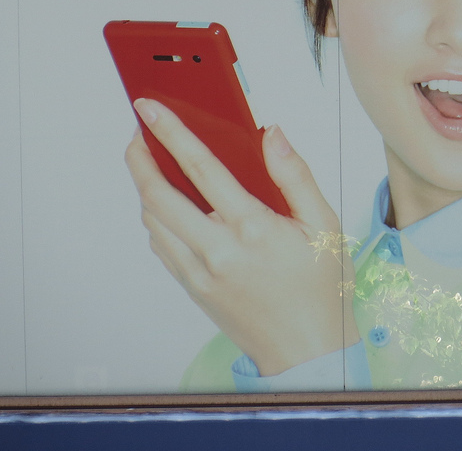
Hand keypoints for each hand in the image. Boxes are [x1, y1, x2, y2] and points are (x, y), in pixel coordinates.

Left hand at [125, 98, 358, 375]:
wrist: (308, 352)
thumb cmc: (321, 291)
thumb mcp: (325, 226)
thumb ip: (295, 175)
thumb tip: (273, 135)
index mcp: (253, 229)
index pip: (202, 168)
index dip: (171, 133)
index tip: (150, 109)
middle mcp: (219, 251)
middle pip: (159, 195)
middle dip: (139, 158)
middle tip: (136, 134)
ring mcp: (200, 273)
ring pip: (153, 221)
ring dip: (144, 187)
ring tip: (150, 164)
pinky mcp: (193, 288)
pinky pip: (161, 245)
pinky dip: (156, 218)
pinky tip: (168, 205)